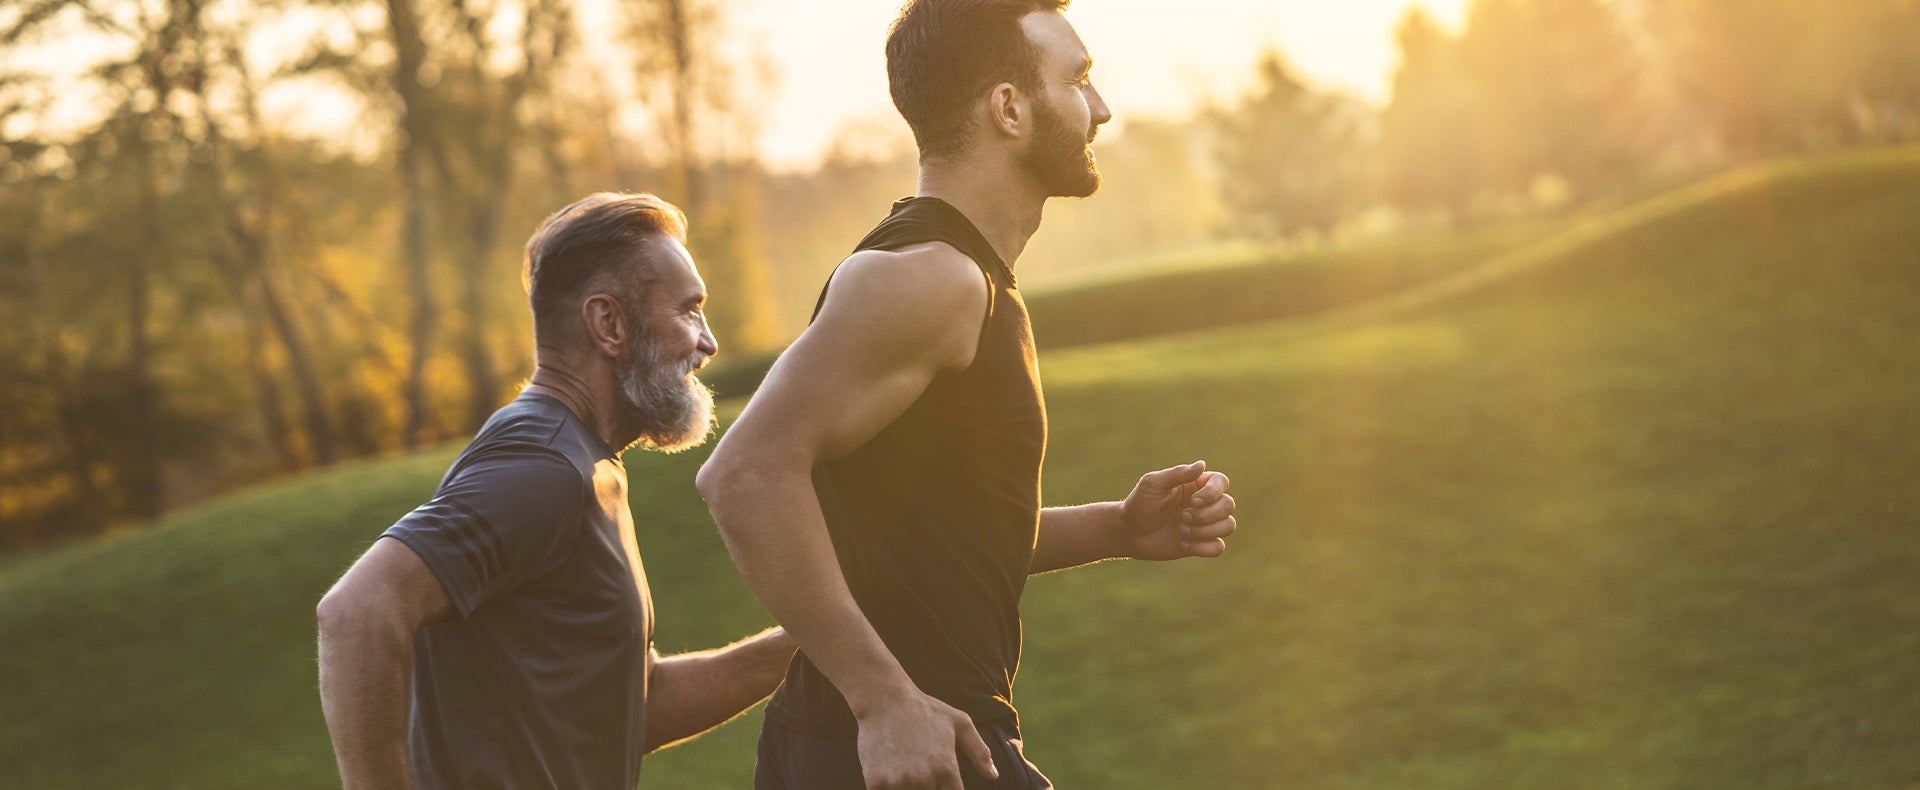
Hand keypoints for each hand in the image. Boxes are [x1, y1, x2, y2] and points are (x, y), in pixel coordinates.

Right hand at [855, 690, 997, 788]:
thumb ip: (979, 751)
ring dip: (906, 788)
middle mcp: (924, 779)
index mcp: (946, 769)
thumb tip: (994, 776)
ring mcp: (899, 782)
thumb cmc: (925, 709)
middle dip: (927, 788)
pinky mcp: (875, 782)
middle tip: (919, 769)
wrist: (885, 699)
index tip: (940, 779)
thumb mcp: (960, 723)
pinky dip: (885, 787)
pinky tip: (887, 774)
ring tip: (904, 770)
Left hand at [1120, 460, 1236, 560]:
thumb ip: (1178, 474)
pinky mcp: (1200, 544)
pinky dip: (1203, 547)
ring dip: (1206, 530)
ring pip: (1229, 526)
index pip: (1222, 482)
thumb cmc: (1139, 504)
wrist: (1129, 533)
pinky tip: (1183, 544)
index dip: (1213, 492)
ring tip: (1181, 530)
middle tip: (1182, 517)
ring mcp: (1204, 524)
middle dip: (1207, 514)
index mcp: (1195, 485)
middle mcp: (1204, 503)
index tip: (1193, 501)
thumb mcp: (1153, 484)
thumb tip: (1202, 464)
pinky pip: (1218, 548)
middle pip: (1229, 504)